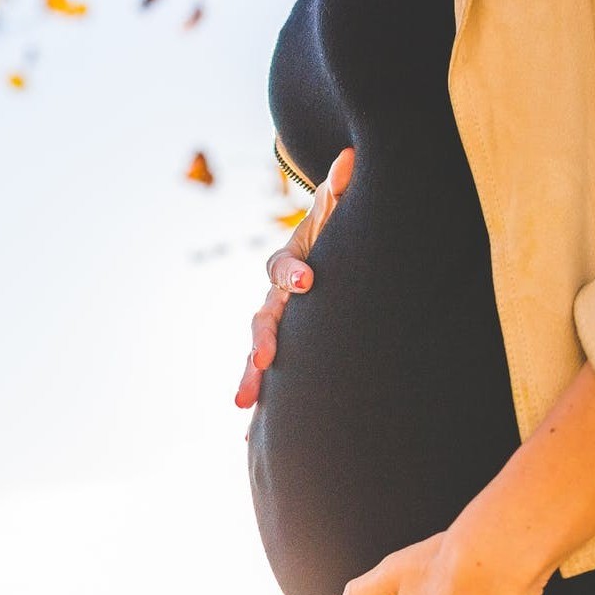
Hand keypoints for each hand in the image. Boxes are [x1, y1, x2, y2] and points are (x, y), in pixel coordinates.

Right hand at [236, 145, 354, 409]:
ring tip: (244, 405)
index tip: (309, 281)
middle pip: (262, 318)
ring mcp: (273, 328)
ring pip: (257, 354)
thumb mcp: (338, 217)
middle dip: (261, 341)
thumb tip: (350, 156)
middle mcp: (275, 298)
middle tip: (263, 360)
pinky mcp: (280, 354)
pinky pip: (268, 381)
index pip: (286, 266)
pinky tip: (248, 438)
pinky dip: (261, 406)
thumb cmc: (335, 242)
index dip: (295, 272)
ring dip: (250, 378)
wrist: (320, 264)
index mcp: (290, 264)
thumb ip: (340, 194)